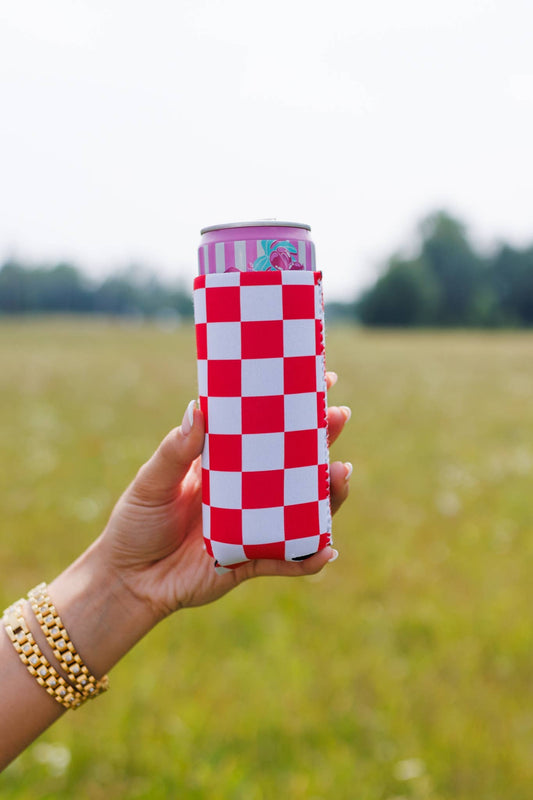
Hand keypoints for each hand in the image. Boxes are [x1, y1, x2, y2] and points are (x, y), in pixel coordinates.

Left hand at [98, 372, 350, 621]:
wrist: (128, 580)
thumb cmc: (136, 523)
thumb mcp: (152, 481)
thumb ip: (175, 450)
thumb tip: (199, 408)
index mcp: (225, 465)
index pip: (265, 430)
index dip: (294, 408)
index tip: (321, 381)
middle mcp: (247, 493)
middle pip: (295, 465)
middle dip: (323, 441)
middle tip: (341, 416)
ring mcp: (253, 527)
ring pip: (303, 510)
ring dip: (328, 494)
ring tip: (342, 475)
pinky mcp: (250, 562)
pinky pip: (286, 561)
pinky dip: (308, 558)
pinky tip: (327, 550)